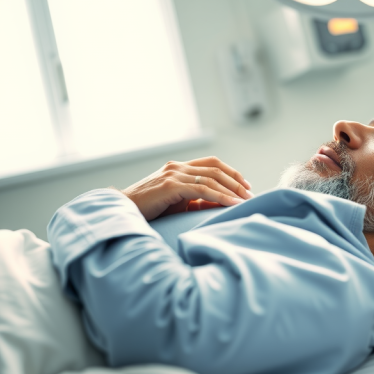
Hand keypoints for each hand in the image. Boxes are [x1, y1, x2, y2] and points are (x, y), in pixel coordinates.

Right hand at [121, 156, 252, 220]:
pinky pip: (202, 189)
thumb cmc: (150, 209)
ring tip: (245, 200)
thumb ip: (198, 200)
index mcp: (179, 167)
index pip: (212, 163)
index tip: (246, 185)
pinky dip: (220, 196)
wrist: (123, 210)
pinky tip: (231, 203)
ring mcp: (174, 174)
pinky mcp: (171, 186)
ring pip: (211, 178)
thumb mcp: (178, 203)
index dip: (231, 172)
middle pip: (215, 168)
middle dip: (236, 181)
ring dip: (232, 189)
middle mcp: (177, 166)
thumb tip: (222, 203)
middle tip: (250, 194)